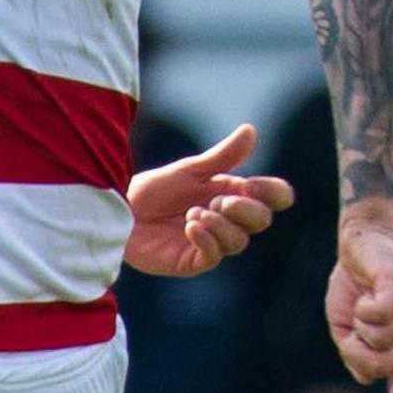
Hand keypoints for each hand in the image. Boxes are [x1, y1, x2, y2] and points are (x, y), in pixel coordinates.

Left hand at [122, 124, 292, 277]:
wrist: (119, 210)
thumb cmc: (153, 190)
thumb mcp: (189, 170)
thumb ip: (222, 156)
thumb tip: (251, 131)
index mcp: (232, 194)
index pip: (273, 198)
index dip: (274, 193)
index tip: (251, 185)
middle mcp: (226, 220)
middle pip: (261, 221)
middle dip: (244, 209)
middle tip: (216, 201)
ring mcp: (211, 242)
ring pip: (239, 241)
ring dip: (219, 224)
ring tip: (193, 214)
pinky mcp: (191, 261)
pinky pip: (214, 257)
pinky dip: (207, 241)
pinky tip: (191, 227)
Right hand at [324, 208, 392, 392]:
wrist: (359, 247)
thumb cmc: (353, 289)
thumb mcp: (344, 327)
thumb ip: (355, 353)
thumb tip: (368, 371)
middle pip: (380, 364)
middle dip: (357, 349)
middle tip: (355, 323)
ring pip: (380, 339)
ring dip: (359, 323)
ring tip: (364, 302)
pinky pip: (381, 314)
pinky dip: (365, 310)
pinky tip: (365, 296)